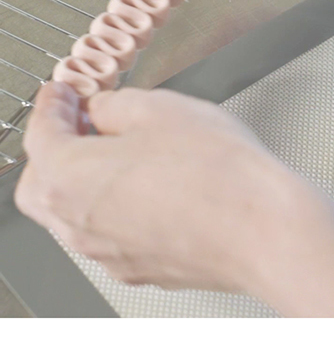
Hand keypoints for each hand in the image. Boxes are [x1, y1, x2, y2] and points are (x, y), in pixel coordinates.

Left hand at [17, 83, 333, 315]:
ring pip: (75, 214)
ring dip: (87, 181)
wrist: (265, 230)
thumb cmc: (220, 174)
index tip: (62, 92)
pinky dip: (118, 208)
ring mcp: (109, 253)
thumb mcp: (161, 108)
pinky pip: (113, 234)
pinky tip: (155, 187)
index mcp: (69, 178)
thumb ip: (115, 105)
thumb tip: (103, 112)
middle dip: (57, 150)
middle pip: (43, 184)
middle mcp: (78, 224)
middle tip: (84, 122)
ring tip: (126, 152)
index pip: (40, 134)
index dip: (53, 104)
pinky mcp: (142, 269)